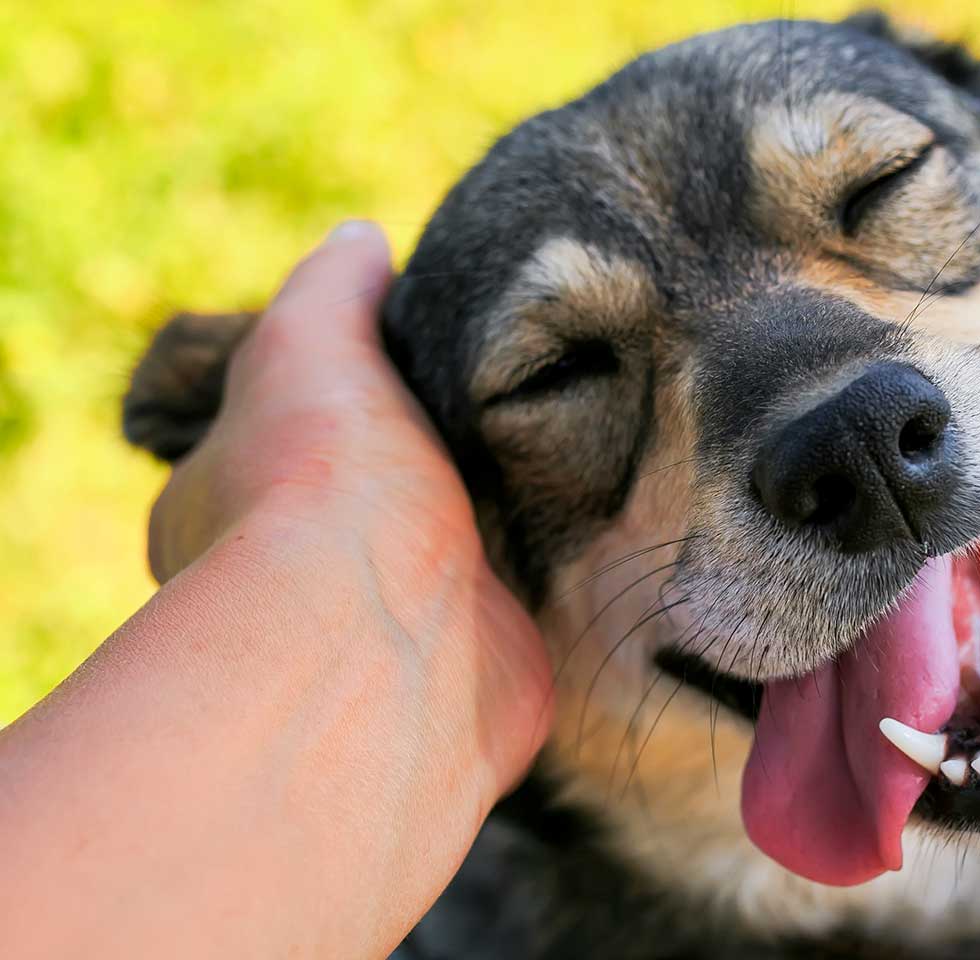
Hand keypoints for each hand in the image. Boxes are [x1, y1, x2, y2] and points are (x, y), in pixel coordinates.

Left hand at [147, 220, 552, 794]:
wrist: (390, 646)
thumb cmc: (324, 491)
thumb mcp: (309, 344)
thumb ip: (333, 289)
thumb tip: (362, 239)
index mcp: (227, 504)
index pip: (274, 437)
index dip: (333, 398)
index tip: (405, 361)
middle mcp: (298, 581)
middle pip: (372, 499)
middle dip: (430, 460)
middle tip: (511, 400)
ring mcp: (394, 632)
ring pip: (452, 555)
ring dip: (502, 519)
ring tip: (575, 444)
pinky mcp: (482, 667)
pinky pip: (522, 608)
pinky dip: (554, 575)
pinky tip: (598, 524)